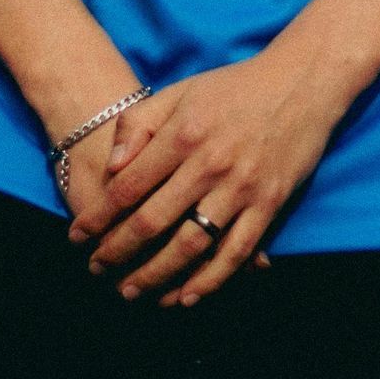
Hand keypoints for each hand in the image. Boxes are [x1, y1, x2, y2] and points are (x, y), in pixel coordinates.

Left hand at [67, 46, 346, 304]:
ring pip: (190, 245)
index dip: (97, 218)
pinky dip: (211, 279)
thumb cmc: (235, 87)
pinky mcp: (269, 203)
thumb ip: (140, 124)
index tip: (77, 238)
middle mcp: (209, 164)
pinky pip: (236, 251)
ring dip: (156, 274)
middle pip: (152, 222)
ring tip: (131, 291)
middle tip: (96, 270)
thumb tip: (112, 167)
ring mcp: (241, 187)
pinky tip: (187, 296)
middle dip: (117, 252)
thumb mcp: (180, 91)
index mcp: (183, 134)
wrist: (302, 82)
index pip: (127, 188)